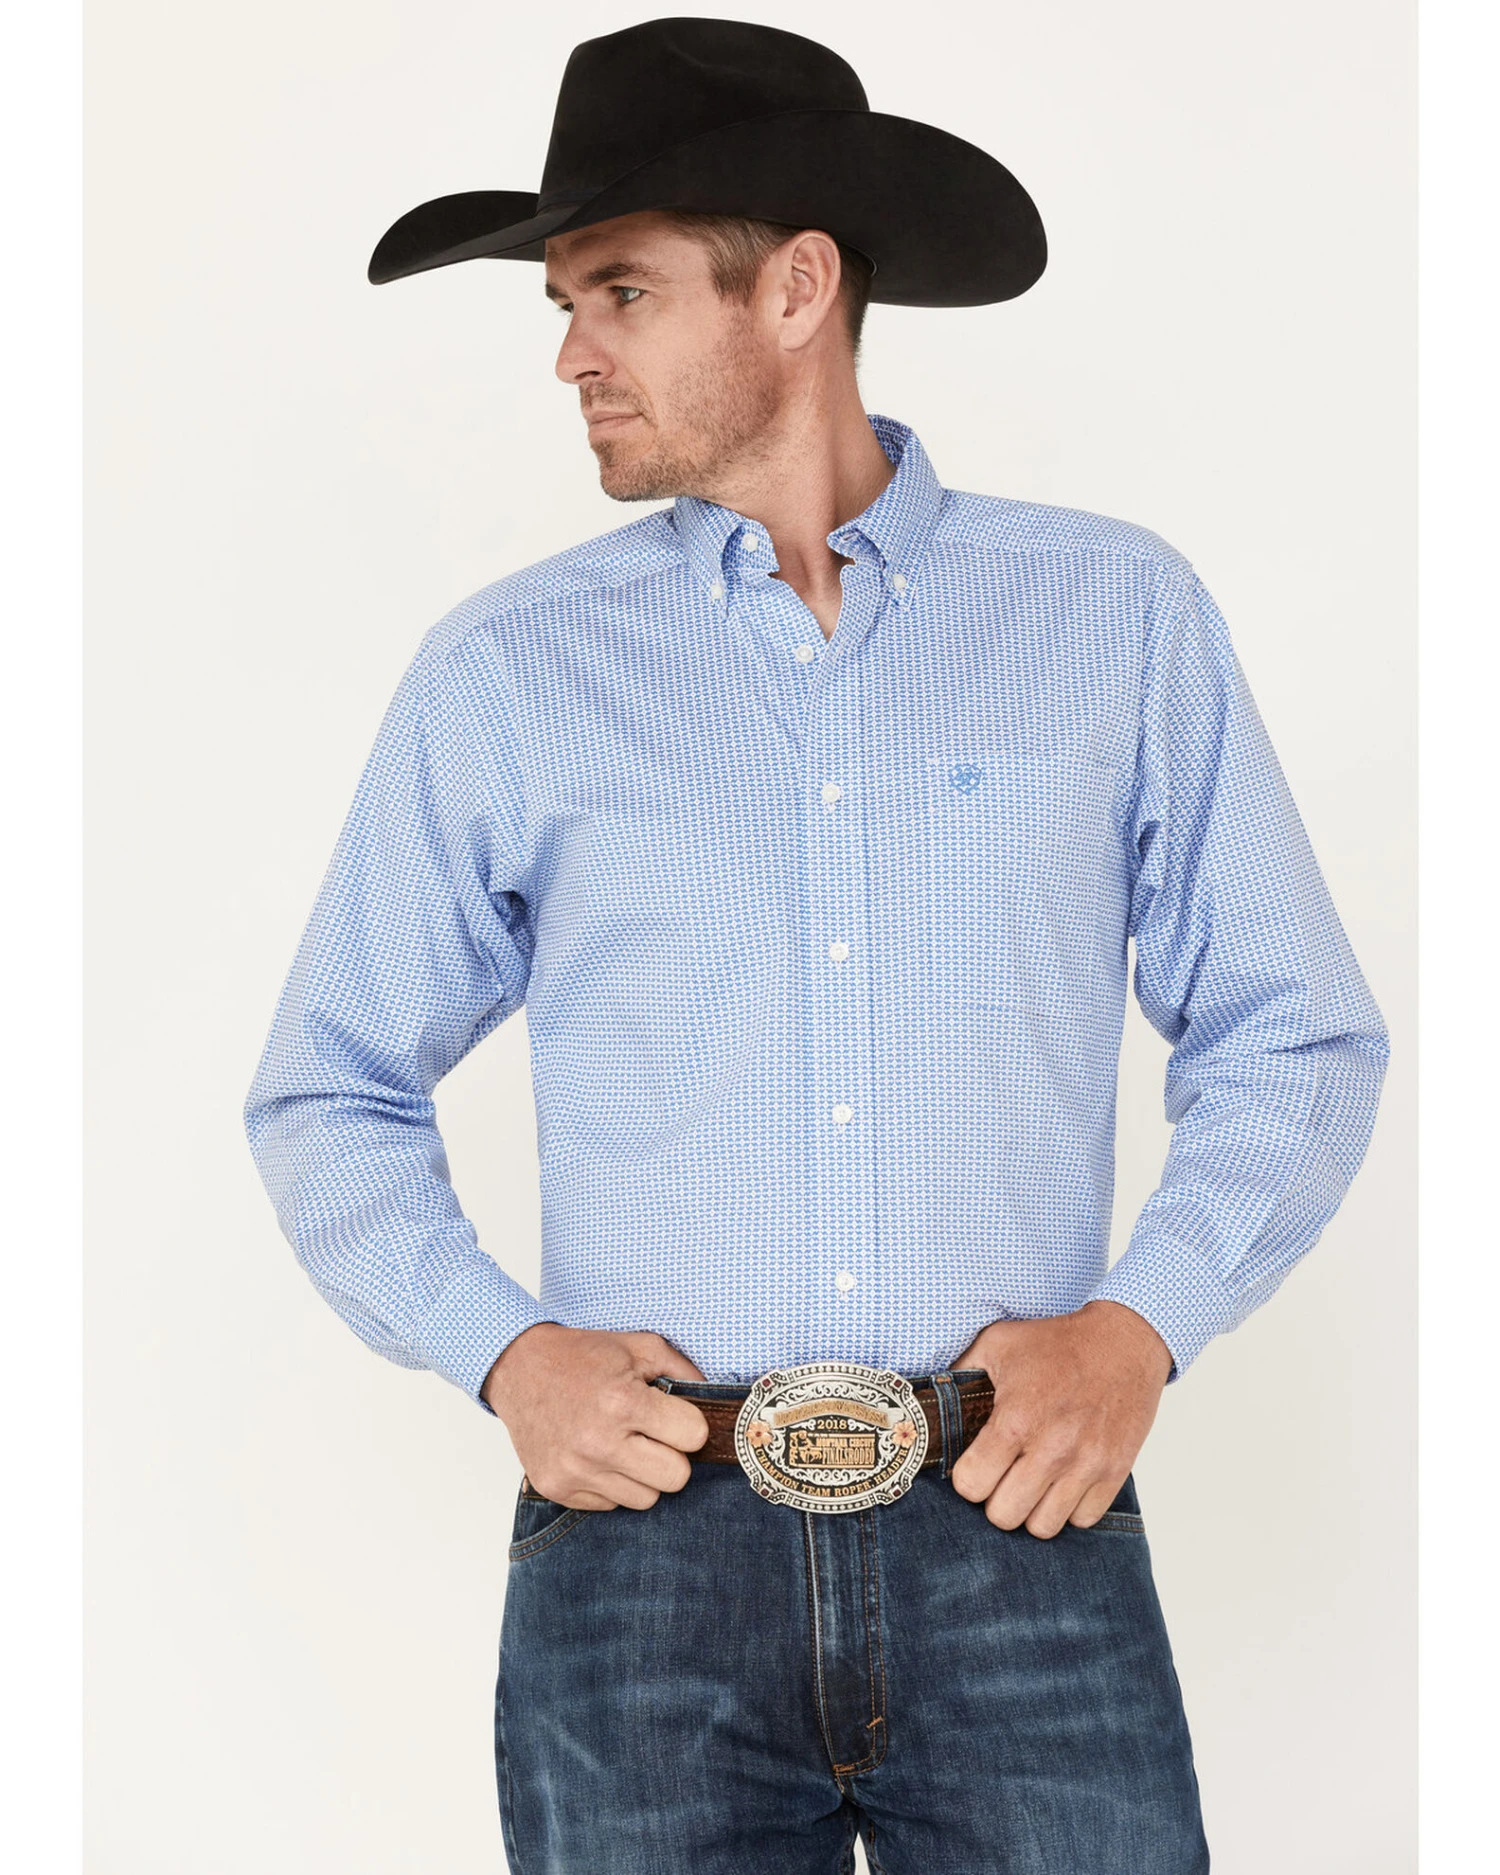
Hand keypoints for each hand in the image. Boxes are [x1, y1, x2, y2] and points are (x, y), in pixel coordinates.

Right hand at [481, 1323, 709, 1510]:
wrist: (518, 1368)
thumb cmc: (583, 1356)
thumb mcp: (640, 1347)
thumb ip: (684, 1371)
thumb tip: (719, 1402)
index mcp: (622, 1403)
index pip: (693, 1437)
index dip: (688, 1424)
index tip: (672, 1415)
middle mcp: (599, 1443)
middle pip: (676, 1478)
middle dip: (671, 1455)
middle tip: (651, 1434)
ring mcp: (576, 1471)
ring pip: (646, 1499)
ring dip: (643, 1475)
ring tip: (623, 1444)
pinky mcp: (559, 1490)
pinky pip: (610, 1505)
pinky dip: (612, 1484)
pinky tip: (597, 1455)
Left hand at [948, 1300, 1173, 1538]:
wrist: (1124, 1341)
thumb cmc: (1058, 1341)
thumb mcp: (998, 1343)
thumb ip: (961, 1371)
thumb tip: (932, 1393)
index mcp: (1016, 1420)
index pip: (972, 1486)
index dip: (967, 1478)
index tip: (976, 1465)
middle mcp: (1051, 1450)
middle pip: (1004, 1516)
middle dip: (995, 1499)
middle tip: (1002, 1478)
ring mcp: (1086, 1465)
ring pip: (1043, 1527)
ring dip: (1032, 1509)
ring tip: (1032, 1483)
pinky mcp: (1115, 1472)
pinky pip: (1083, 1521)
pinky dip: (1070, 1509)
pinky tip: (1063, 1483)